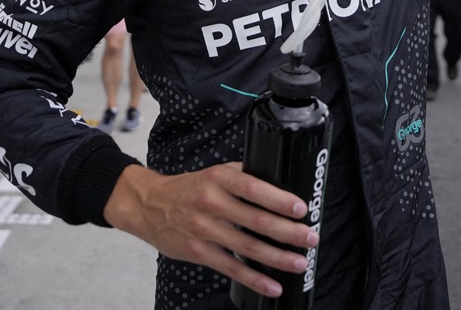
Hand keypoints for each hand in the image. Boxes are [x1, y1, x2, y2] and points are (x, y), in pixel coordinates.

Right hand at [103, 162, 316, 299]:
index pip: (253, 188)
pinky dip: (254, 279)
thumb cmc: (190, 189)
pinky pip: (231, 268)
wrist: (149, 205)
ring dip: (277, 258)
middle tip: (311, 238)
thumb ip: (244, 176)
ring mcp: (204, 230)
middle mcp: (212, 203)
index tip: (301, 209)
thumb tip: (281, 184)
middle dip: (287, 232)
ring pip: (246, 247)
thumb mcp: (215, 172)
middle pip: (255, 220)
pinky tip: (272, 286)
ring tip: (299, 262)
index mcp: (219, 179)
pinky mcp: (199, 252)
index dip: (278, 200)